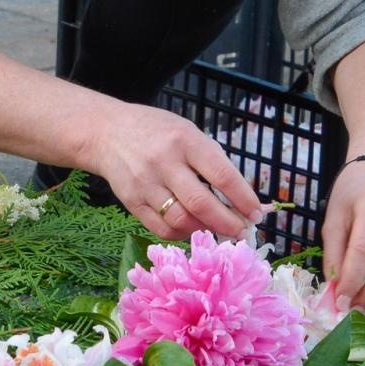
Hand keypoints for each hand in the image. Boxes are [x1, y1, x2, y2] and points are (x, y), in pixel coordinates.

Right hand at [92, 106, 264, 240]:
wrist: (107, 133)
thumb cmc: (157, 131)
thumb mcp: (188, 132)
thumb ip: (212, 161)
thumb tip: (241, 197)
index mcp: (185, 140)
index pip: (221, 175)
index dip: (243, 198)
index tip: (257, 213)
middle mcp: (164, 162)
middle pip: (201, 203)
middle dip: (228, 223)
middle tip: (243, 231)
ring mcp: (145, 184)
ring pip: (182, 220)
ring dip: (206, 230)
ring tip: (219, 231)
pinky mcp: (131, 202)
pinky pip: (162, 228)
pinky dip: (182, 234)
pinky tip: (193, 228)